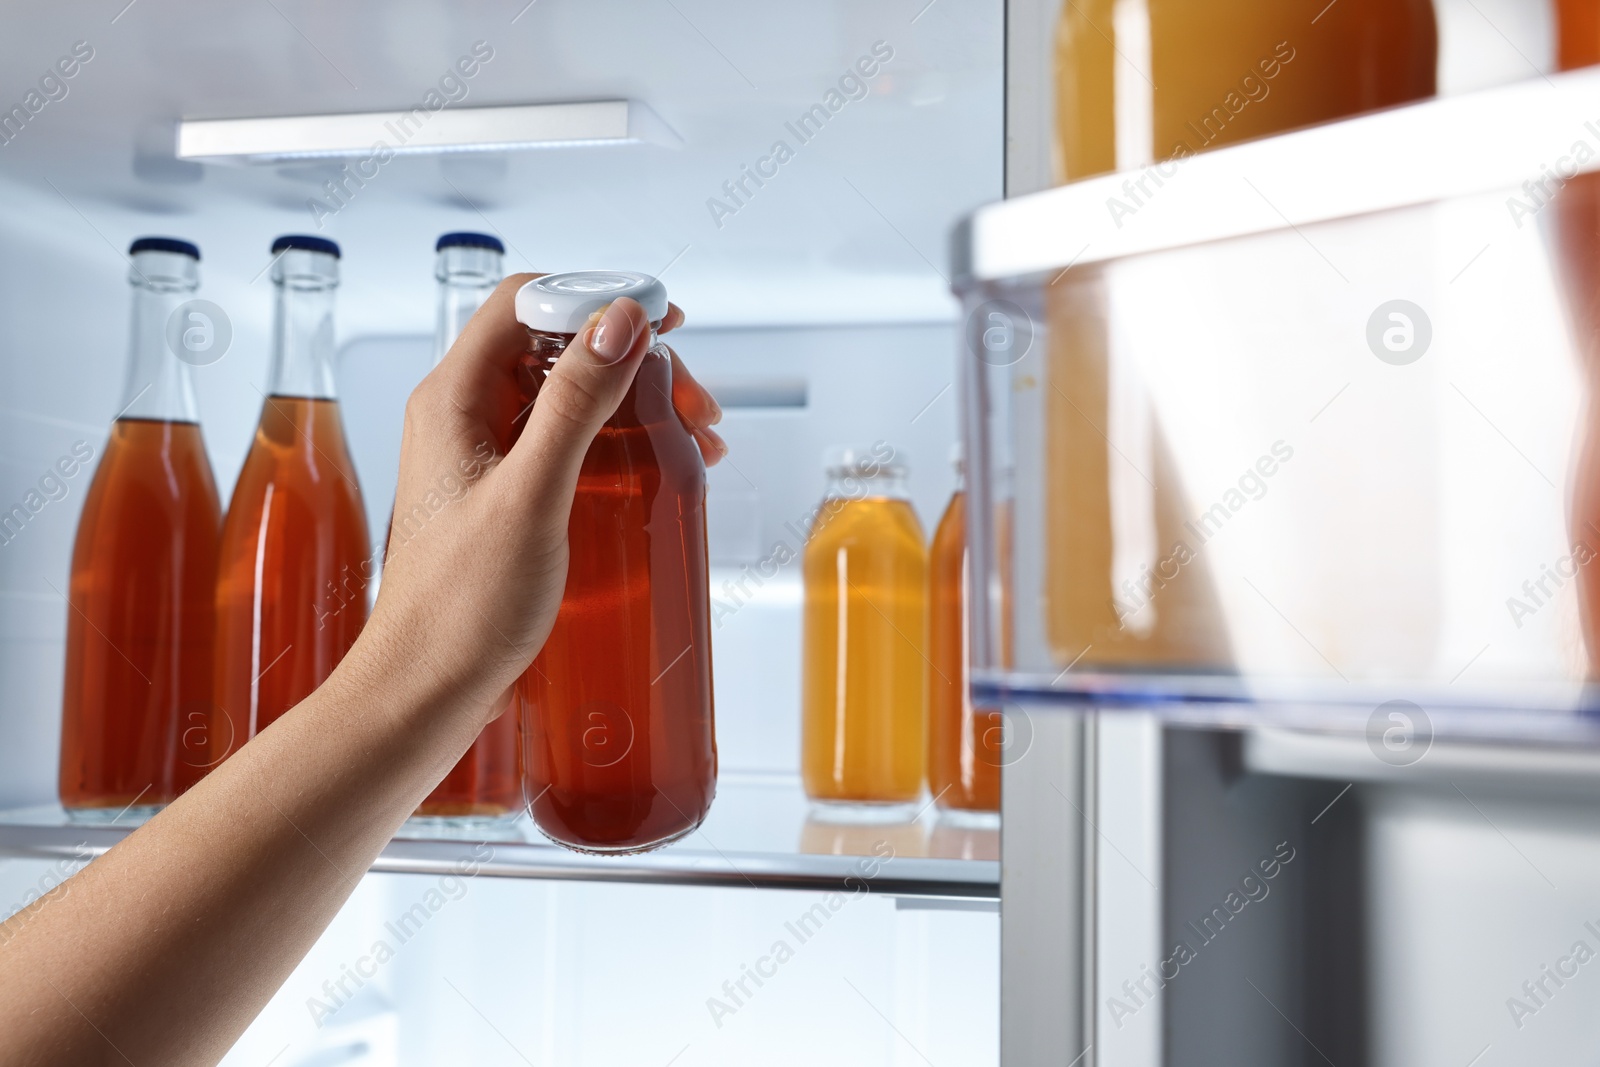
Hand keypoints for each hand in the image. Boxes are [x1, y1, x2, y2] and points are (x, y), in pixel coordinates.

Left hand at [355, 273, 722, 724]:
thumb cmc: (459, 608)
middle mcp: (462, 417)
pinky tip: (655, 470)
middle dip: (631, 358)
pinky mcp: (500, 498)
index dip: (597, 297)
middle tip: (692, 398)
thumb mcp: (531, 496)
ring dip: (632, 401)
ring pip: (565, 395)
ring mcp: (480, 458)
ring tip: (692, 438)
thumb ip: (575, 403)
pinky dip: (616, 443)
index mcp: (452, 399)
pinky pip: (563, 444)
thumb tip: (619, 320)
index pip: (525, 301)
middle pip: (554, 345)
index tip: (662, 320)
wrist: (423, 692)